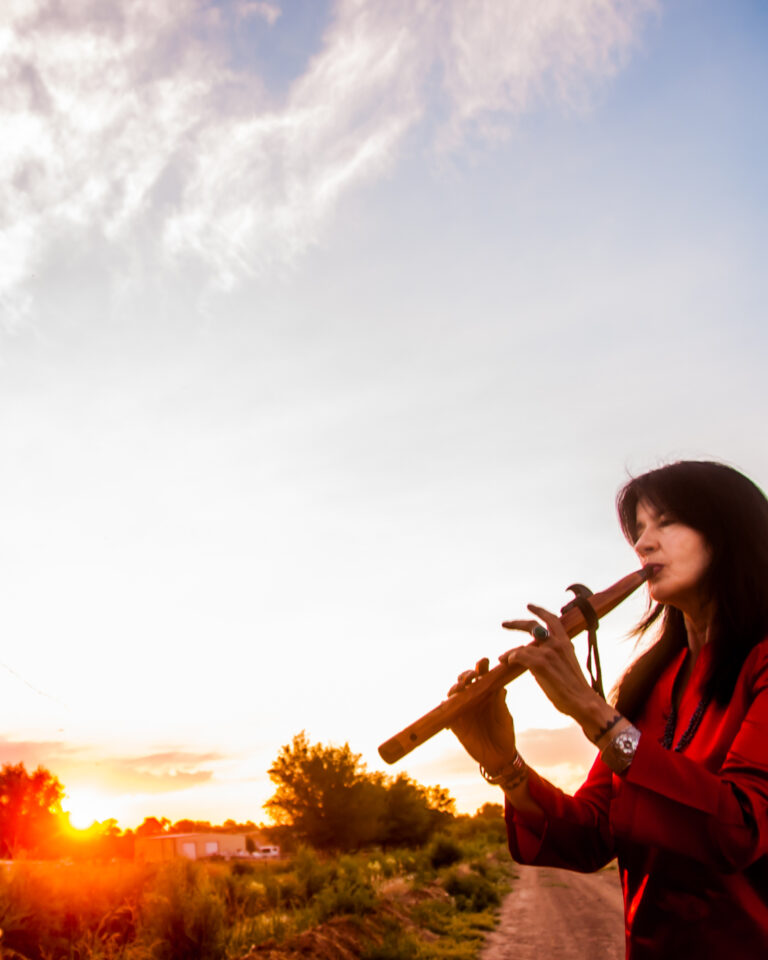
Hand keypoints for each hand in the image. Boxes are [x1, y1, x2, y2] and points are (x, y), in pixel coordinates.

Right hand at [447, 661, 516, 773]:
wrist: (499, 757)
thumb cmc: (504, 733)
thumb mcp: (505, 717)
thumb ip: (500, 704)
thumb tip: (500, 688)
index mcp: (487, 692)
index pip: (482, 674)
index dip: (481, 666)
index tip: (484, 662)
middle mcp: (473, 697)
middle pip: (465, 680)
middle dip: (466, 674)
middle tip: (471, 676)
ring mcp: (463, 709)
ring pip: (454, 693)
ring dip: (456, 688)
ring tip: (461, 688)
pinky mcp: (455, 723)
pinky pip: (446, 712)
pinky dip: (445, 706)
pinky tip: (448, 703)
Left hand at [500, 604, 600, 723]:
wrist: (583, 702)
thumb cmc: (576, 689)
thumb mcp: (568, 664)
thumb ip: (556, 656)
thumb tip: (538, 657)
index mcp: (566, 642)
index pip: (552, 619)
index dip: (540, 611)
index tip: (529, 606)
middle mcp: (557, 643)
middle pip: (532, 626)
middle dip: (516, 623)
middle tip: (504, 624)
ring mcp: (548, 652)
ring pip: (522, 647)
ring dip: (510, 653)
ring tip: (503, 658)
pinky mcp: (540, 664)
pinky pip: (519, 656)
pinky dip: (511, 658)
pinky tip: (507, 662)